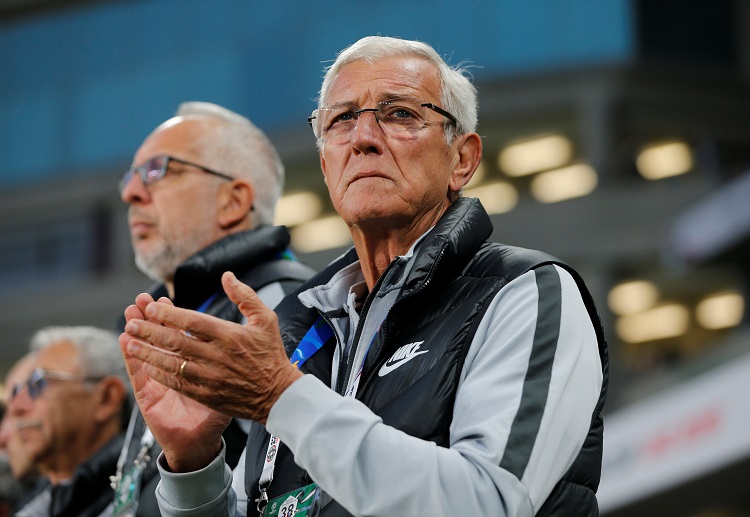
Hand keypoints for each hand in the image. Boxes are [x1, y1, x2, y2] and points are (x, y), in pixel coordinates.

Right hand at [120, 293, 230, 471]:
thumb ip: (231, 356)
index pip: (179, 332)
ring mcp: (157, 380)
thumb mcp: (229, 379)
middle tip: (141, 299)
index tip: (163, 300)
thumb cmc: (217, 410)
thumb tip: (237, 332)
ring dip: (136, 332)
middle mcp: (173, 368)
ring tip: (129, 312)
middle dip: (149, 317)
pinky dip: (131, 357)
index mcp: (192, 361)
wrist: (202, 441)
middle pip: (158, 337)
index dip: (170, 316)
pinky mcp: (147, 396)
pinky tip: (125, 341)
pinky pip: (138, 374)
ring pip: (145, 351)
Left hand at [121, 272, 301, 469]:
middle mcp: (217, 356)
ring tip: (131, 343)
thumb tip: (226, 276)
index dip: (169, 314)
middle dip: (151, 331)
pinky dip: (160, 374)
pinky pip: (177, 383)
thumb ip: (245, 296)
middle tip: (131, 322)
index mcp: (230, 336)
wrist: (277, 395)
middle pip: (176, 342)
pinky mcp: (207, 394)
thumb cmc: (271, 354)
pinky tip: (147, 366)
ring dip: (149, 353)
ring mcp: (210, 377)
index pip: (193, 322)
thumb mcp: (266, 319)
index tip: (151, 306)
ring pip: (172, 363)